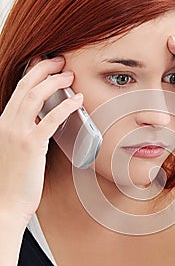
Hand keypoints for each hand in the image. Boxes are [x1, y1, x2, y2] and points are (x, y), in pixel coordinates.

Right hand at [0, 57, 82, 224]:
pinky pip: (49, 120)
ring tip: (70, 76)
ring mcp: (17, 134)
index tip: (49, 66)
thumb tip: (45, 123)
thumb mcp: (15, 151)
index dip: (34, 73)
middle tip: (62, 61)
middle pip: (25, 86)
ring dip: (54, 82)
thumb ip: (26, 134)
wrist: (5, 204)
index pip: (18, 89)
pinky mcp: (31, 146)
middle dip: (44, 68)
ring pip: (35, 96)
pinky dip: (65, 106)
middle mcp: (7, 123)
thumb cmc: (13, 181)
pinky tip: (77, 100)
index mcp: (3, 123)